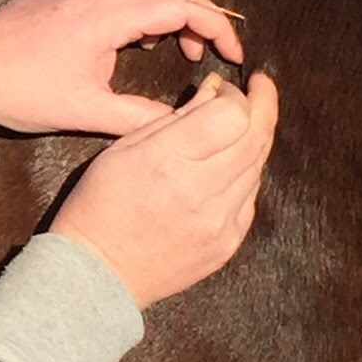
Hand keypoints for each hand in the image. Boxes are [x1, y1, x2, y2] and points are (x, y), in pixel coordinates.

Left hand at [0, 0, 244, 135]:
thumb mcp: (84, 112)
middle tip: (193, 47)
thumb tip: (179, 123)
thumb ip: (137, 117)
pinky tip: (137, 14)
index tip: (232, 56)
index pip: (185, 5)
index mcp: (109, 16)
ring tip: (168, 34)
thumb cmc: (22, 91)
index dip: (219, 28)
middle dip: (201, 4)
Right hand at [49, 70, 278, 309]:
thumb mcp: (123, 149)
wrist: (98, 275)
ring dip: (256, 138)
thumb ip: (175, 118)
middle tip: (261, 87)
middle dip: (263, 104)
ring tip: (245, 124)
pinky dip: (247, 173)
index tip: (224, 87)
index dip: (236, 94)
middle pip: (256, 136)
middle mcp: (201, 191)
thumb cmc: (99, 206)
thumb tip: (214, 90)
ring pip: (258, 166)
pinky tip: (233, 164)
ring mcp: (219, 222)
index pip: (232, 115)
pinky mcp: (228, 244)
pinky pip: (250, 197)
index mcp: (167, 161)